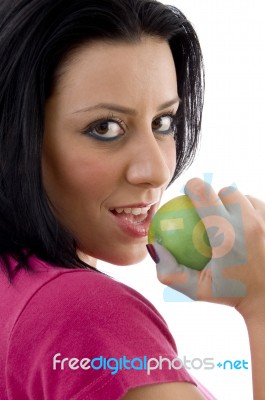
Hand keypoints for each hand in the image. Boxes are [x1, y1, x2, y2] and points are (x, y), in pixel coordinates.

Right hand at [147, 178, 264, 317]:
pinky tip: (247, 225)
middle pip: (227, 191)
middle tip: (211, 212)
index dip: (193, 185)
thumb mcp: (197, 290)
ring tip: (230, 219)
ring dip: (236, 204)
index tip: (188, 192)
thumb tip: (155, 248)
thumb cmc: (231, 294)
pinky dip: (251, 211)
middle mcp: (249, 223)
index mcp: (225, 235)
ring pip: (246, 197)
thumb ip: (170, 272)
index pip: (204, 194)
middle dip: (216, 196)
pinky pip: (260, 206)